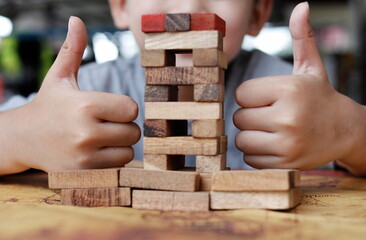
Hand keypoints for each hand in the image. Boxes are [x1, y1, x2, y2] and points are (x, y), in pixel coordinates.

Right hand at [0, 17, 139, 173]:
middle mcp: (85, 132)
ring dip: (120, 145)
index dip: (124, 108)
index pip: (131, 108)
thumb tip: (77, 19)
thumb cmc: (49, 105)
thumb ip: (73, 49)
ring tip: (101, 138)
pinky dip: (112, 160)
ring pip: (128, 151)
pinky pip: (118, 167)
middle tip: (105, 124)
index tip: (111, 108)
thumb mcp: (59, 76)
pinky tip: (96, 152)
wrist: (24, 138)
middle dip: (124, 127)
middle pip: (133, 132)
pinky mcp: (84, 173)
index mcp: (84, 104)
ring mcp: (84, 156)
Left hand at [233, 3, 365, 174]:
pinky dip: (258, 154)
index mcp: (288, 89)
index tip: (266, 98)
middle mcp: (287, 117)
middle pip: (239, 118)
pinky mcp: (285, 164)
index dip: (250, 97)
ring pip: (242, 140)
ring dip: (252, 136)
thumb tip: (302, 6)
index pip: (240, 94)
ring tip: (272, 130)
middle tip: (270, 115)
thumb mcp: (310, 67)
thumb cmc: (319, 97)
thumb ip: (301, 38)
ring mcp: (287, 143)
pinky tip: (275, 145)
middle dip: (250, 116)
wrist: (345, 130)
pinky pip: (250, 160)